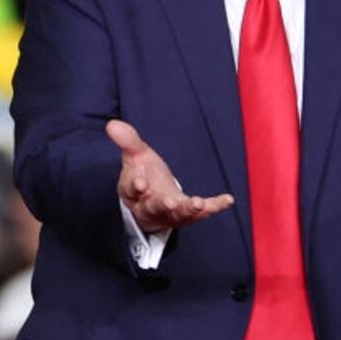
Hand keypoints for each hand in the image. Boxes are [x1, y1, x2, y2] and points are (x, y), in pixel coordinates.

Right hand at [108, 119, 232, 232]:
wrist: (152, 199)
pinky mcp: (188, 214)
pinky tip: (228, 200)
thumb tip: (113, 124)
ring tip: (198, 204)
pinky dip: (215, 206)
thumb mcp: (135, 156)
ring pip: (178, 215)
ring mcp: (170, 213)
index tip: (140, 184)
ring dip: (188, 210)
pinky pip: (202, 213)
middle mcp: (150, 206)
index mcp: (134, 192)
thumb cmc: (143, 174)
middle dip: (162, 205)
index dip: (136, 186)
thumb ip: (127, 141)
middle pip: (154, 207)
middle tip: (169, 203)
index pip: (132, 190)